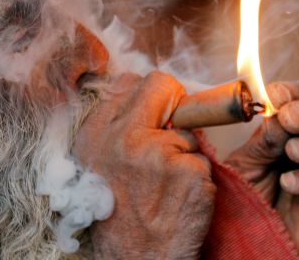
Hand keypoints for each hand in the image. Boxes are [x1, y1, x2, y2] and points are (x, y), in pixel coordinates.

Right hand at [74, 72, 214, 258]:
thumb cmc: (117, 216)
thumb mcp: (97, 165)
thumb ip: (114, 128)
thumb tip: (145, 95)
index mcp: (95, 132)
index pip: (131, 82)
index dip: (149, 98)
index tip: (154, 116)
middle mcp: (122, 136)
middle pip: (162, 85)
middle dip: (174, 103)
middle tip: (173, 132)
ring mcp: (157, 152)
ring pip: (188, 130)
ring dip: (184, 152)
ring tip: (165, 185)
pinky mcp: (188, 172)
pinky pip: (203, 159)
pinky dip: (197, 179)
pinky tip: (180, 200)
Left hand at [226, 82, 298, 258]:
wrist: (243, 238)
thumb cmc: (242, 198)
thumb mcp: (245, 164)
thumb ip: (263, 140)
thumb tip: (277, 112)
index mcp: (285, 133)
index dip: (292, 94)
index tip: (275, 95)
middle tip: (290, 119)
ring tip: (292, 153)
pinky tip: (290, 183)